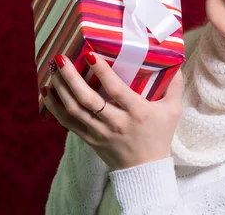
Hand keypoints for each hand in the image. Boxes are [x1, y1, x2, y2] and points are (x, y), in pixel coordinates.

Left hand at [42, 52, 183, 170]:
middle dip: (71, 78)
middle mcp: (116, 122)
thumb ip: (174, 86)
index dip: (103, 72)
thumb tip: (176, 62)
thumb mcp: (173, 111)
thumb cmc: (160, 135)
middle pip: (88, 100)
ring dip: (60, 89)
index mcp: (137, 112)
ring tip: (52, 70)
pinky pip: (68, 123)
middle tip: (60, 59)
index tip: (91, 55)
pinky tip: (48, 92)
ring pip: (74, 110)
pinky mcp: (89, 139)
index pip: (117, 90)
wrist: (145, 169)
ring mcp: (100, 133)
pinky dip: (55, 107)